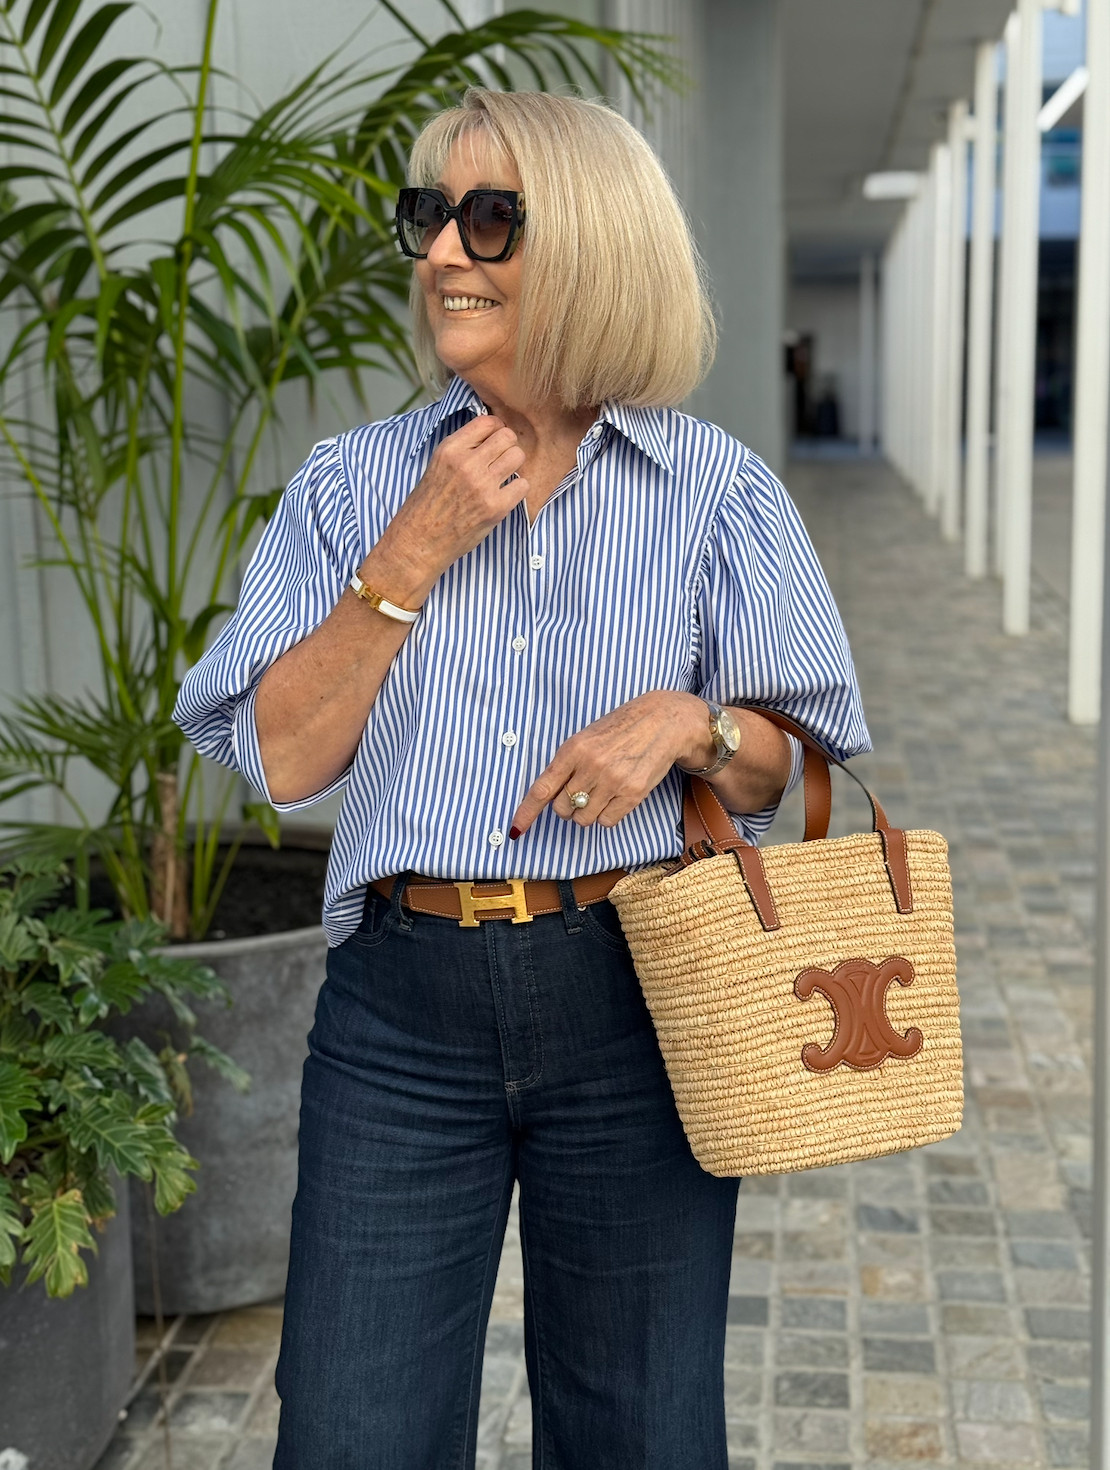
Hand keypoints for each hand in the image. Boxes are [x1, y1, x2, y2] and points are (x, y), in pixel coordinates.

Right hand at [361, 415, 528, 604]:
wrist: (420, 541)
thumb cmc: (427, 506)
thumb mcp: (437, 466)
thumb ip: (462, 450)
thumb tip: (491, 437)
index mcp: (450, 450)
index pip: (487, 422)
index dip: (495, 430)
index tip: (494, 442)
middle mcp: (467, 464)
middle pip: (507, 437)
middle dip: (507, 447)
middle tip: (500, 461)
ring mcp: (482, 485)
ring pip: (518, 457)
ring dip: (515, 466)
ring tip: (503, 477)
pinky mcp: (495, 507)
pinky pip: (523, 485)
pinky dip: (517, 489)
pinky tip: (505, 495)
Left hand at [510, 691, 704, 837]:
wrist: (662, 721)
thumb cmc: (620, 729)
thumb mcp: (587, 737)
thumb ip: (567, 765)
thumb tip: (550, 798)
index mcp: (573, 749)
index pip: (543, 788)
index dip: (527, 812)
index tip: (516, 829)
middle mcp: (591, 766)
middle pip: (563, 809)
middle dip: (568, 807)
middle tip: (582, 792)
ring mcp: (613, 781)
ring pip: (584, 819)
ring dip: (588, 813)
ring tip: (602, 791)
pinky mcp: (633, 793)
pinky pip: (607, 822)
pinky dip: (607, 816)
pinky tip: (616, 797)